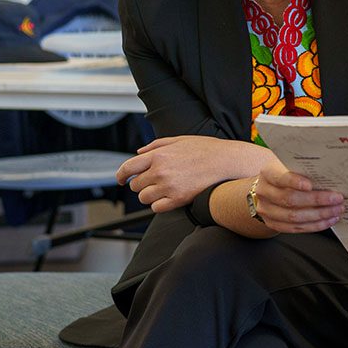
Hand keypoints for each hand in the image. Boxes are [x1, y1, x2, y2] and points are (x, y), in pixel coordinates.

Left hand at [117, 135, 272, 212]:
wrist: (227, 162)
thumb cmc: (207, 149)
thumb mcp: (179, 139)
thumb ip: (156, 145)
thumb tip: (139, 152)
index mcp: (158, 155)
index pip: (127, 168)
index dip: (120, 175)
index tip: (121, 180)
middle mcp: (160, 171)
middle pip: (135, 185)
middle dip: (142, 184)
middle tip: (155, 182)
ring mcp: (168, 186)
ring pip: (144, 198)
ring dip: (151, 195)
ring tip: (164, 189)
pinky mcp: (178, 200)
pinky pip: (157, 208)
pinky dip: (160, 205)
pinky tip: (170, 197)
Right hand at [249, 160, 345, 234]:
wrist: (270, 187)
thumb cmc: (286, 173)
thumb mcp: (291, 164)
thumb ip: (304, 168)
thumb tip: (330, 174)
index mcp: (268, 173)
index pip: (281, 178)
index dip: (295, 182)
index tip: (311, 185)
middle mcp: (264, 192)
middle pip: (290, 200)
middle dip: (317, 200)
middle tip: (337, 199)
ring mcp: (267, 210)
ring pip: (293, 217)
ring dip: (319, 215)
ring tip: (336, 210)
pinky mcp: (273, 223)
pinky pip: (295, 228)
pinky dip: (315, 225)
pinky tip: (328, 220)